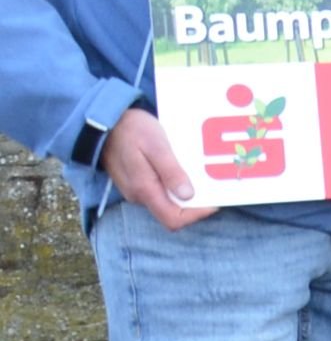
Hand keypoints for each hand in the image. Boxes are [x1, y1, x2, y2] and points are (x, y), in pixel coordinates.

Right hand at [102, 110, 210, 229]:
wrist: (106, 121)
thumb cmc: (133, 130)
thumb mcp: (157, 146)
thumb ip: (170, 171)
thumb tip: (188, 195)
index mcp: (144, 190)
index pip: (172, 219)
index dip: (196, 215)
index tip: (214, 201)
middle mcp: (140, 196)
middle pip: (173, 212)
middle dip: (196, 204)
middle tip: (214, 187)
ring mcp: (137, 190)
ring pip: (168, 202)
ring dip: (188, 194)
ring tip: (204, 178)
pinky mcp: (138, 182)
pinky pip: (161, 191)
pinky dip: (177, 185)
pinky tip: (188, 171)